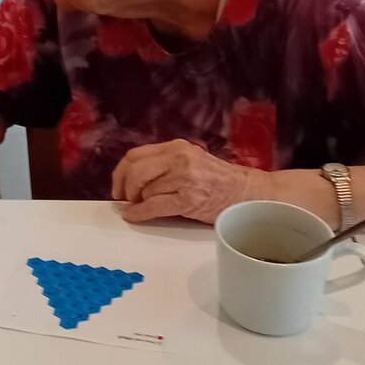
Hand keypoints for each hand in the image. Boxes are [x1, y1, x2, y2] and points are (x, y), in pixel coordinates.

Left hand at [109, 139, 260, 223]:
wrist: (246, 193)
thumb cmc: (217, 180)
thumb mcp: (189, 161)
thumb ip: (164, 165)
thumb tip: (131, 181)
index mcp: (176, 147)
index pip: (135, 155)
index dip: (120, 172)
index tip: (118, 187)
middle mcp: (179, 158)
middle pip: (135, 170)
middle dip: (125, 188)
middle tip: (126, 200)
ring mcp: (184, 178)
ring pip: (144, 190)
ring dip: (137, 202)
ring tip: (140, 207)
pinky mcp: (189, 199)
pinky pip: (153, 206)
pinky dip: (139, 214)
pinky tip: (134, 217)